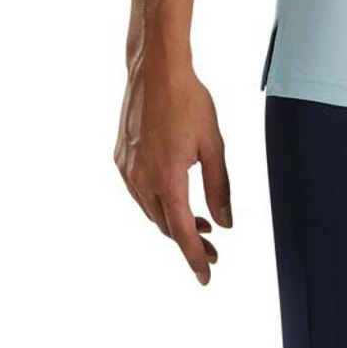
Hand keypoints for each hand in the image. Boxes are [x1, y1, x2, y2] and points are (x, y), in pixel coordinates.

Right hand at [114, 56, 231, 284]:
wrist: (156, 72)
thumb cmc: (190, 102)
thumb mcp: (214, 145)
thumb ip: (219, 187)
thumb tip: (225, 223)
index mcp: (167, 179)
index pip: (183, 231)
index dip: (195, 257)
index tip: (206, 275)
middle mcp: (141, 180)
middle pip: (166, 226)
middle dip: (189, 240)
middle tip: (213, 248)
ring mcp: (127, 170)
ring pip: (151, 211)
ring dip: (174, 221)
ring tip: (201, 223)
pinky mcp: (120, 158)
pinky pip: (138, 192)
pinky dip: (158, 202)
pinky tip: (175, 196)